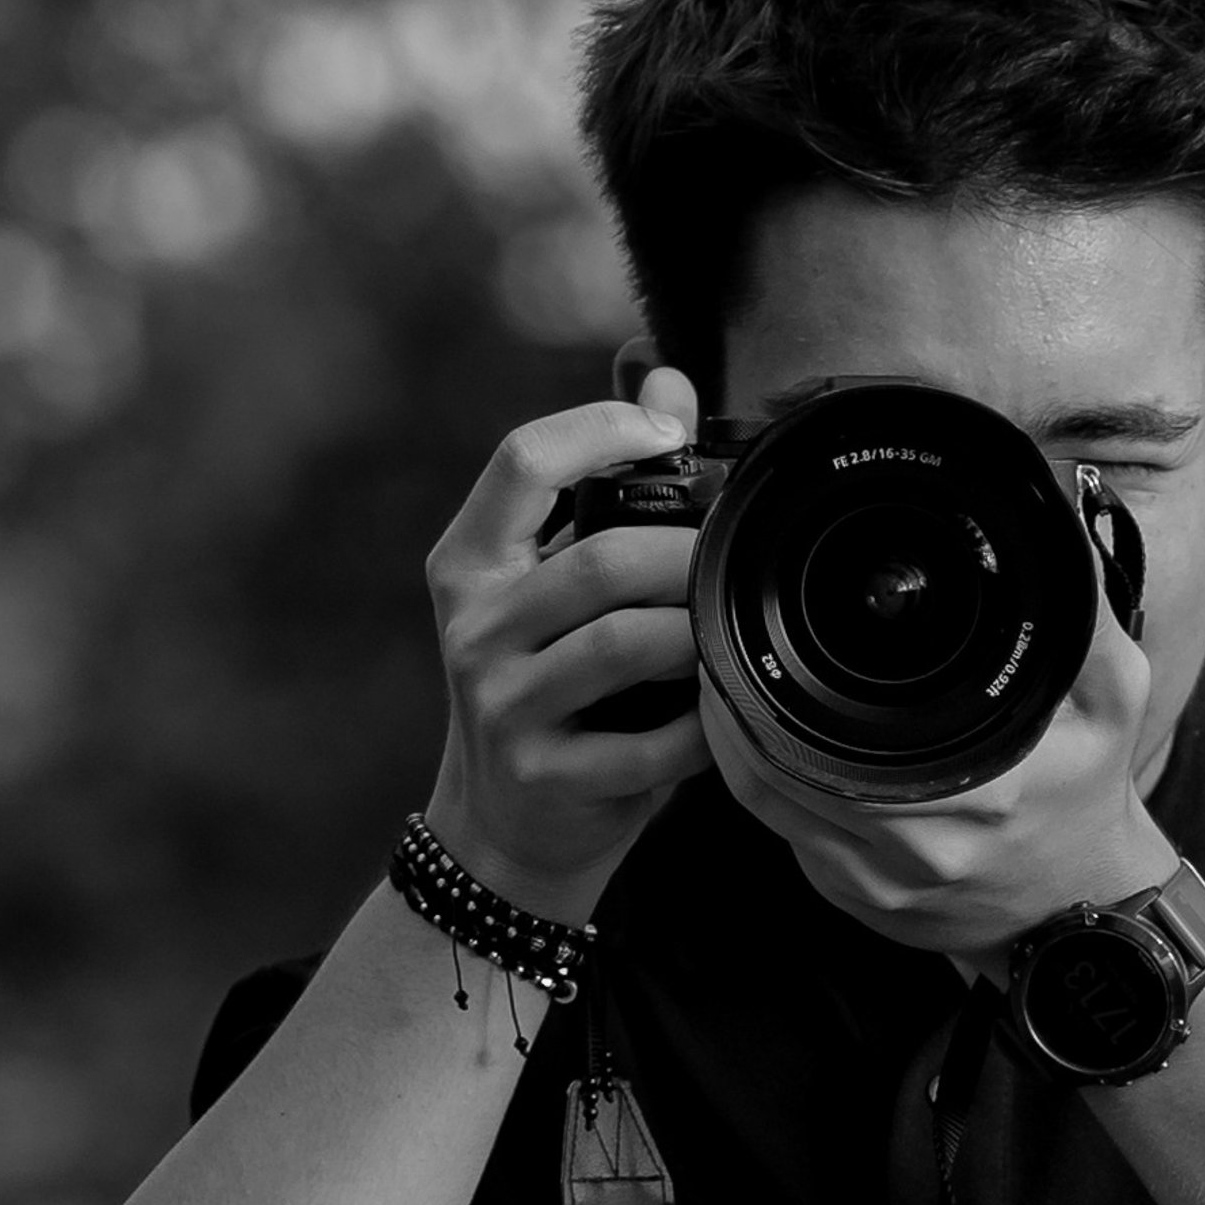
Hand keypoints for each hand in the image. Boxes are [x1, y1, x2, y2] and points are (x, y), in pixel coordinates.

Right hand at [422, 366, 711, 921]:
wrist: (503, 829)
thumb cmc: (548, 684)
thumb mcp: (550, 581)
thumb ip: (602, 480)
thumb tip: (664, 375)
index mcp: (470, 563)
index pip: (521, 461)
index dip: (600, 427)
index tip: (668, 431)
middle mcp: (474, 627)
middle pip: (600, 559)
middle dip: (689, 555)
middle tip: (735, 558)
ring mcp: (503, 705)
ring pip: (625, 642)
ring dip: (698, 632)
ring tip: (729, 629)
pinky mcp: (545, 775)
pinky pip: (650, 739)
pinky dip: (703, 724)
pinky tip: (721, 712)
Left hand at [698, 565, 1173, 986]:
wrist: (1085, 906)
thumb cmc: (1091, 792)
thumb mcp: (1113, 695)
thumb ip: (1085, 611)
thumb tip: (1058, 518)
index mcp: (969, 792)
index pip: (821, 736)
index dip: (765, 685)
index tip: (747, 632)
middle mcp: (913, 845)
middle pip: (772, 768)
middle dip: (736, 703)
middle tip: (720, 646)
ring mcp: (876, 882)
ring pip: (764, 805)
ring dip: (735, 743)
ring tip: (726, 685)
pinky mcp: (855, 900)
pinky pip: (783, 836)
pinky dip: (763, 785)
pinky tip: (762, 743)